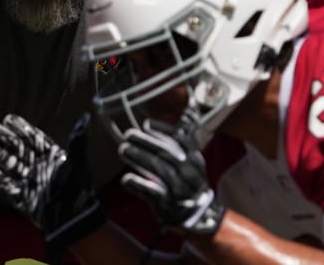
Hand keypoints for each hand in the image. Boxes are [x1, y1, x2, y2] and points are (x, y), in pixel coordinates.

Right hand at [0, 114, 105, 263]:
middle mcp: (38, 167)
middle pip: (17, 148)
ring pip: (9, 163)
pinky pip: (5, 185)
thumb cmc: (79, 191)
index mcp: (51, 156)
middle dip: (3, 137)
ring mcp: (30, 181)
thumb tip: (85, 118)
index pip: (33, 138)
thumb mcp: (79, 163)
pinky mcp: (23, 197)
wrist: (75, 220)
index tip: (8, 119)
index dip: (21, 128)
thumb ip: (78, 141)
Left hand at [118, 119, 226, 235]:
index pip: (181, 140)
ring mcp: (179, 188)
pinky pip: (152, 192)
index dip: (163, 130)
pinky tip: (126, 179)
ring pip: (158, 170)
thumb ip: (183, 139)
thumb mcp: (192, 160)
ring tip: (123, 149)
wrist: (199, 214)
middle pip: (166, 153)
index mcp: (194, 159)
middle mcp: (189, 172)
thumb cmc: (190, 181)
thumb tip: (188, 109)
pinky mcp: (169, 203)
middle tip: (128, 134)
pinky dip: (138, 185)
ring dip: (139, 158)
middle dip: (146, 143)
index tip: (146, 124)